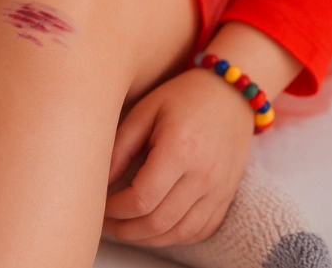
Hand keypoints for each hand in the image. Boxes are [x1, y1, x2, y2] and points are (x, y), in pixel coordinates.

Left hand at [103, 68, 252, 246]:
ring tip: (125, 228)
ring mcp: (220, 189)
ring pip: (179, 233)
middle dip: (126, 229)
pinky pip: (201, 230)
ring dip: (147, 238)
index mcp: (180, 150)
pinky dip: (174, 236)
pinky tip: (155, 228)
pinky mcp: (228, 195)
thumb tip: (101, 183)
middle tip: (106, 222)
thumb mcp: (145, 111)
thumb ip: (121, 147)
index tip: (100, 204)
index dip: (114, 209)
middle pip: (159, 222)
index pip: (141, 199)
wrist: (231, 93)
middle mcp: (204, 175)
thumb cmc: (182, 97)